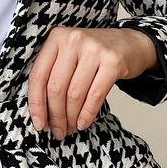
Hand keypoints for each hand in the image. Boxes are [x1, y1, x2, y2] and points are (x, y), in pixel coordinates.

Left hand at [27, 26, 158, 139]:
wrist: (130, 44)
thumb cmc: (94, 53)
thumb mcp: (69, 54)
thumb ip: (53, 73)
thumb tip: (41, 112)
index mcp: (57, 37)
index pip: (38, 76)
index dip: (36, 104)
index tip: (38, 123)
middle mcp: (73, 40)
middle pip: (56, 87)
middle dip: (55, 115)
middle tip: (58, 131)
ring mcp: (94, 49)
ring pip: (75, 94)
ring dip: (71, 117)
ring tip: (71, 128)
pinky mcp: (113, 62)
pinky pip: (95, 95)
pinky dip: (87, 114)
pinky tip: (84, 123)